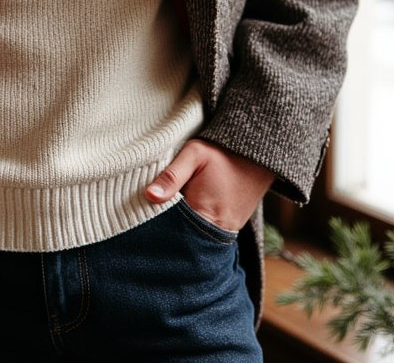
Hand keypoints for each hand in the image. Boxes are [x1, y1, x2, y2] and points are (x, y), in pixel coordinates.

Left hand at [145, 139, 273, 232]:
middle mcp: (215, 230)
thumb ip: (172, 175)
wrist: (256, 156)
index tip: (137, 216)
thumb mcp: (194, 155)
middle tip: (143, 218)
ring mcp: (223, 232)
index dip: (153, 225)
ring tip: (156, 217)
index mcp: (205, 213)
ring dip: (174, 228)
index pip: (172, 231)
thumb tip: (149, 195)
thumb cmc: (222, 153)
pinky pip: (201, 233)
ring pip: (190, 237)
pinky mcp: (225, 228)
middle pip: (181, 238)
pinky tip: (175, 214)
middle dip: (162, 231)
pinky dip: (187, 226)